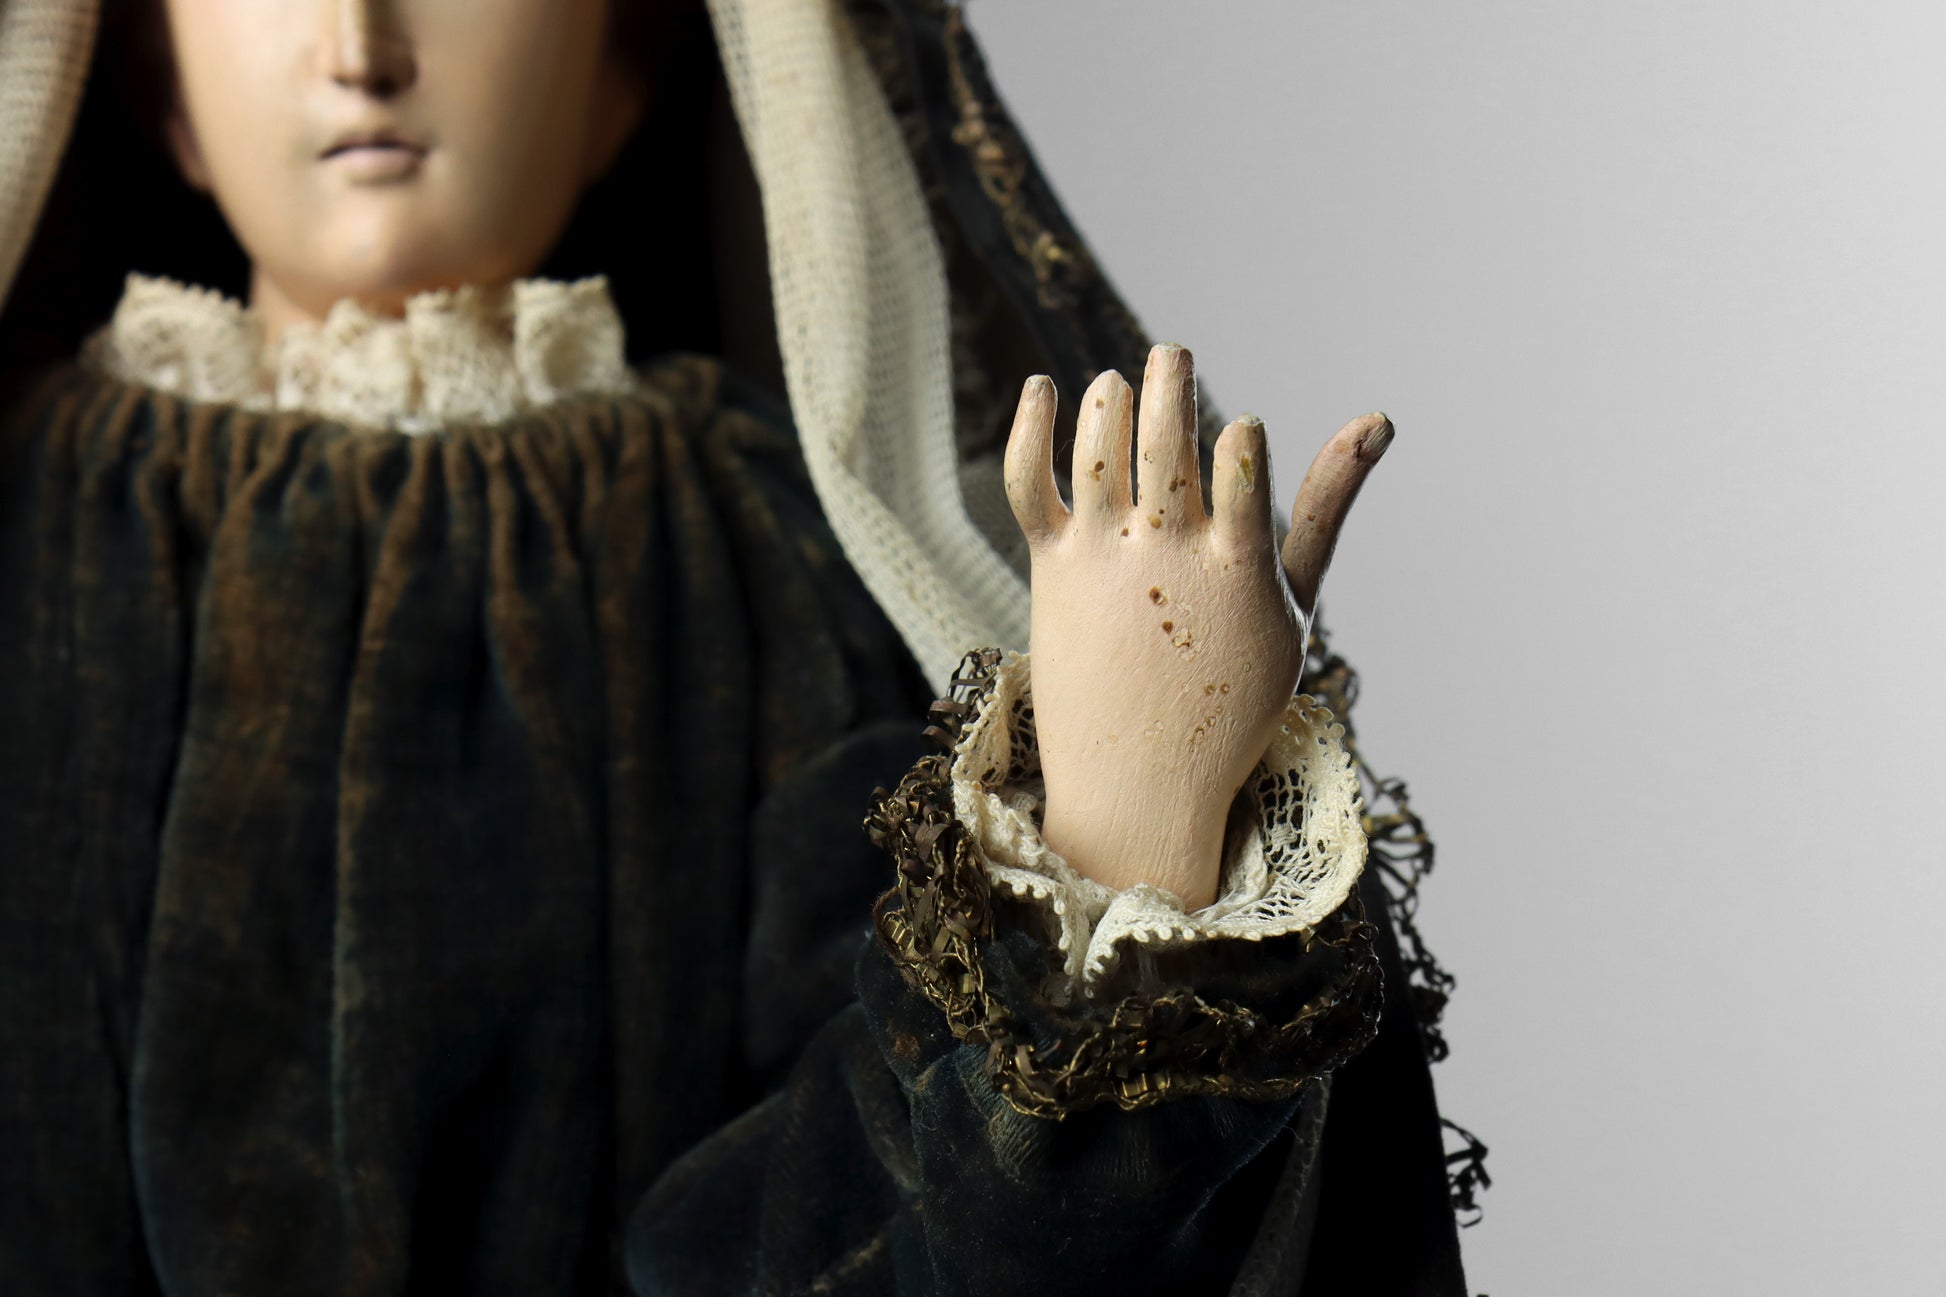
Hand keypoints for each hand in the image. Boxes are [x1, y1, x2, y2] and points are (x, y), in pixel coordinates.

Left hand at [1005, 344, 1389, 908]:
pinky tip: (1043, 389)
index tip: (1241, 430)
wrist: (1140, 783)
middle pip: (1164, 442)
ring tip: (1121, 384)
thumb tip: (1377, 418)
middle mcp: (1164, 557)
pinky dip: (1030, 427)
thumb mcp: (1293, 605)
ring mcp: (1101, 560)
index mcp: (1235, 570)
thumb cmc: (1233, 694)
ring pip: (1099, 450)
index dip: (1239, 438)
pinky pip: (1028, 481)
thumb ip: (1325, 507)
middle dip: (1168, 383)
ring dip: (1107, 400)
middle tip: (1171, 354)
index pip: (1240, 470)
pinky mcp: (1049, 568)